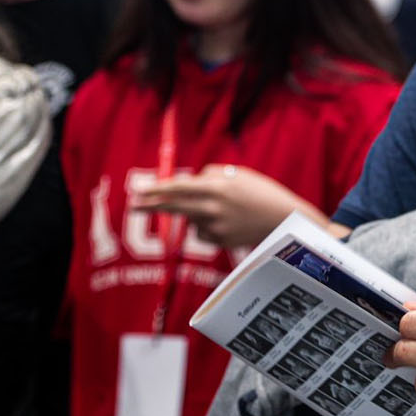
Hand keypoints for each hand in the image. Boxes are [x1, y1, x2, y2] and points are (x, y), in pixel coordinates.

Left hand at [130, 164, 327, 248]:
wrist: (284, 220)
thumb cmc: (262, 192)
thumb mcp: (239, 175)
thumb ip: (212, 175)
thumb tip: (190, 181)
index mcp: (217, 186)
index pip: (179, 187)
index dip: (157, 189)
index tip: (139, 191)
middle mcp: (212, 207)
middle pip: (174, 206)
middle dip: (151, 206)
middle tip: (132, 206)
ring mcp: (215, 226)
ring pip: (191, 219)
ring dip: (198, 214)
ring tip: (226, 211)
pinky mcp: (219, 240)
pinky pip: (202, 232)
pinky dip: (209, 227)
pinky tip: (229, 224)